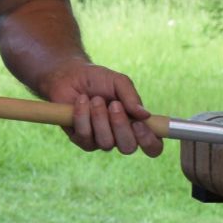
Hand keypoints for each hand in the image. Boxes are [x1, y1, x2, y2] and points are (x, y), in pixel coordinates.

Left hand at [41, 63, 163, 157]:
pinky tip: (81, 101)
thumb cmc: (97, 79)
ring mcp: (100, 140)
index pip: (152, 146)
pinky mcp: (81, 140)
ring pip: (106, 143)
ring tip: (95, 99)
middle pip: (128, 147)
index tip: (139, 124)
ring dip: (100, 118)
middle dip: (121, 126)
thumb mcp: (119, 82)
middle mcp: (119, 136)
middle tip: (114, 105)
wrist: (69, 75)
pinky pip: (85, 137)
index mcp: (135, 124)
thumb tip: (145, 115)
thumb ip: (132, 98)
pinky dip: (83, 116)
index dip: (150, 141)